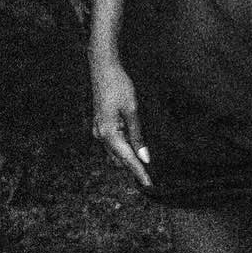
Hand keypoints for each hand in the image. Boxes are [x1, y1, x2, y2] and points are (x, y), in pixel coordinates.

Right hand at [89, 47, 151, 187]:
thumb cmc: (118, 85)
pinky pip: (114, 142)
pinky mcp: (101, 124)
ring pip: (116, 152)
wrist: (103, 67)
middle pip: (120, 159)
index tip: (149, 185)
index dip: (139, 172)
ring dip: (129, 157)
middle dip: (134, 167)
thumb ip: (138, 136)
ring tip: (147, 164)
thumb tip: (145, 157)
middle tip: (152, 176)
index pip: (128, 159)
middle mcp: (101, 135)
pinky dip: (125, 147)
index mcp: (108, 133)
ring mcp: (99, 130)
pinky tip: (136, 147)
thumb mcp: (132, 110)